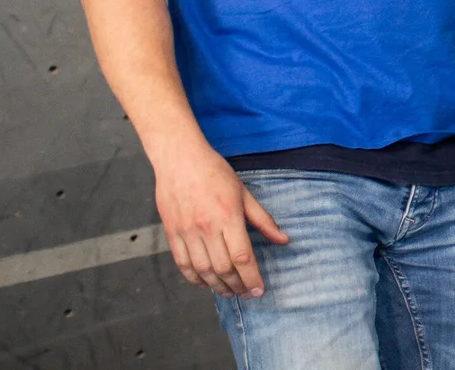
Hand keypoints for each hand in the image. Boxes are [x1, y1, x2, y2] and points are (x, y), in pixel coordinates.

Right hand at [152, 137, 288, 296]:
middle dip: (237, 286)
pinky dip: (194, 278)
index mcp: (228, 217)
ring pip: (203, 270)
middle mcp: (206, 228)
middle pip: (223, 268)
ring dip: (217, 286)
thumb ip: (263, 220)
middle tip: (246, 294)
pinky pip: (183, 264)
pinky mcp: (171, 234)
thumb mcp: (244, 193)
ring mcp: (186, 232)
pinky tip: (205, 284)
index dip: (252, 277)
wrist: (179, 160)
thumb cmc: (215, 173)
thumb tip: (283, 239)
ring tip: (229, 292)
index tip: (259, 290)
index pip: (242, 257)